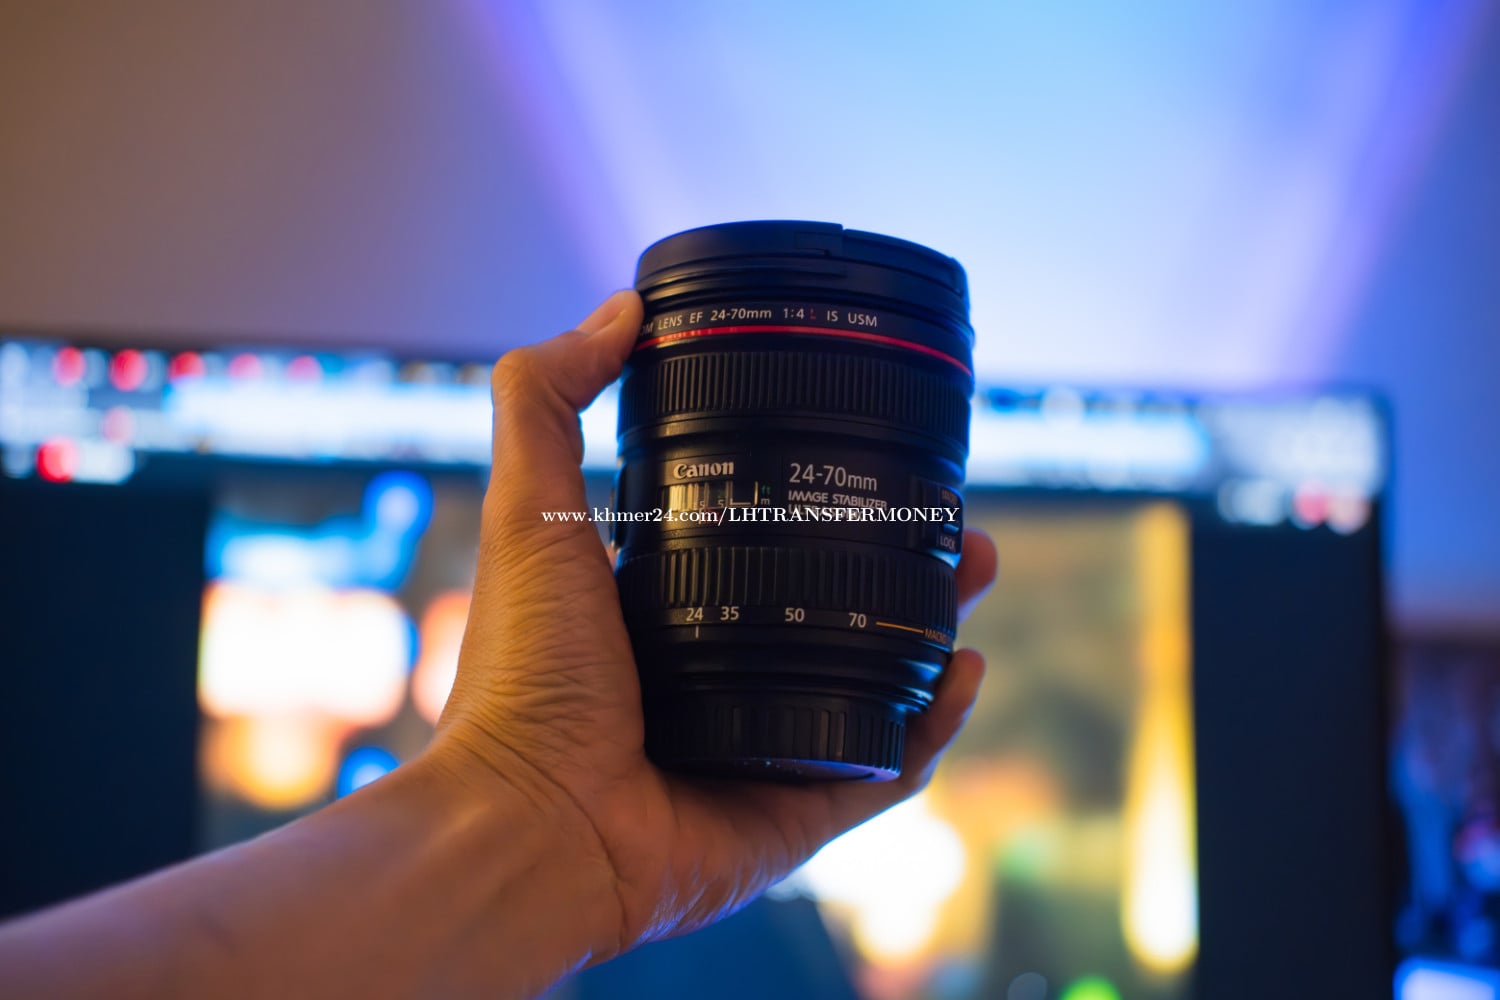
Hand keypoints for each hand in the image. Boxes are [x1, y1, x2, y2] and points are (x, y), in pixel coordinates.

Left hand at [428, 290, 997, 961]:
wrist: (529, 822)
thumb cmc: (522, 680)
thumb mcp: (530, 512)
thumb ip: (548, 400)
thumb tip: (616, 307)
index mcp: (663, 611)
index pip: (765, 546)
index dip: (826, 503)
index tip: (872, 459)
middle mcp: (719, 675)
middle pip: (838, 605)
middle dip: (907, 561)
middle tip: (954, 521)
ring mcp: (762, 745)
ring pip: (876, 680)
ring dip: (934, 628)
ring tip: (973, 571)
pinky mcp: (792, 812)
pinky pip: (884, 769)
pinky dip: (932, 728)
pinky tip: (961, 673)